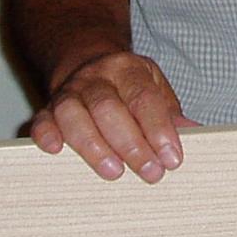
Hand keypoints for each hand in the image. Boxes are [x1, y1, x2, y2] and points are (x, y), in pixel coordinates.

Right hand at [30, 51, 193, 182]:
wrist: (90, 64)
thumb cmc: (129, 88)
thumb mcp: (155, 90)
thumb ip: (170, 114)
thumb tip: (194, 134)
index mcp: (129, 70)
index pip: (144, 98)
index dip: (159, 129)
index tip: (172, 159)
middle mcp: (97, 77)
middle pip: (108, 107)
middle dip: (130, 143)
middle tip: (150, 172)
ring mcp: (70, 92)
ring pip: (74, 114)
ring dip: (93, 145)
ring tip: (114, 172)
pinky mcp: (48, 109)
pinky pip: (43, 119)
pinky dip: (47, 134)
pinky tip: (55, 151)